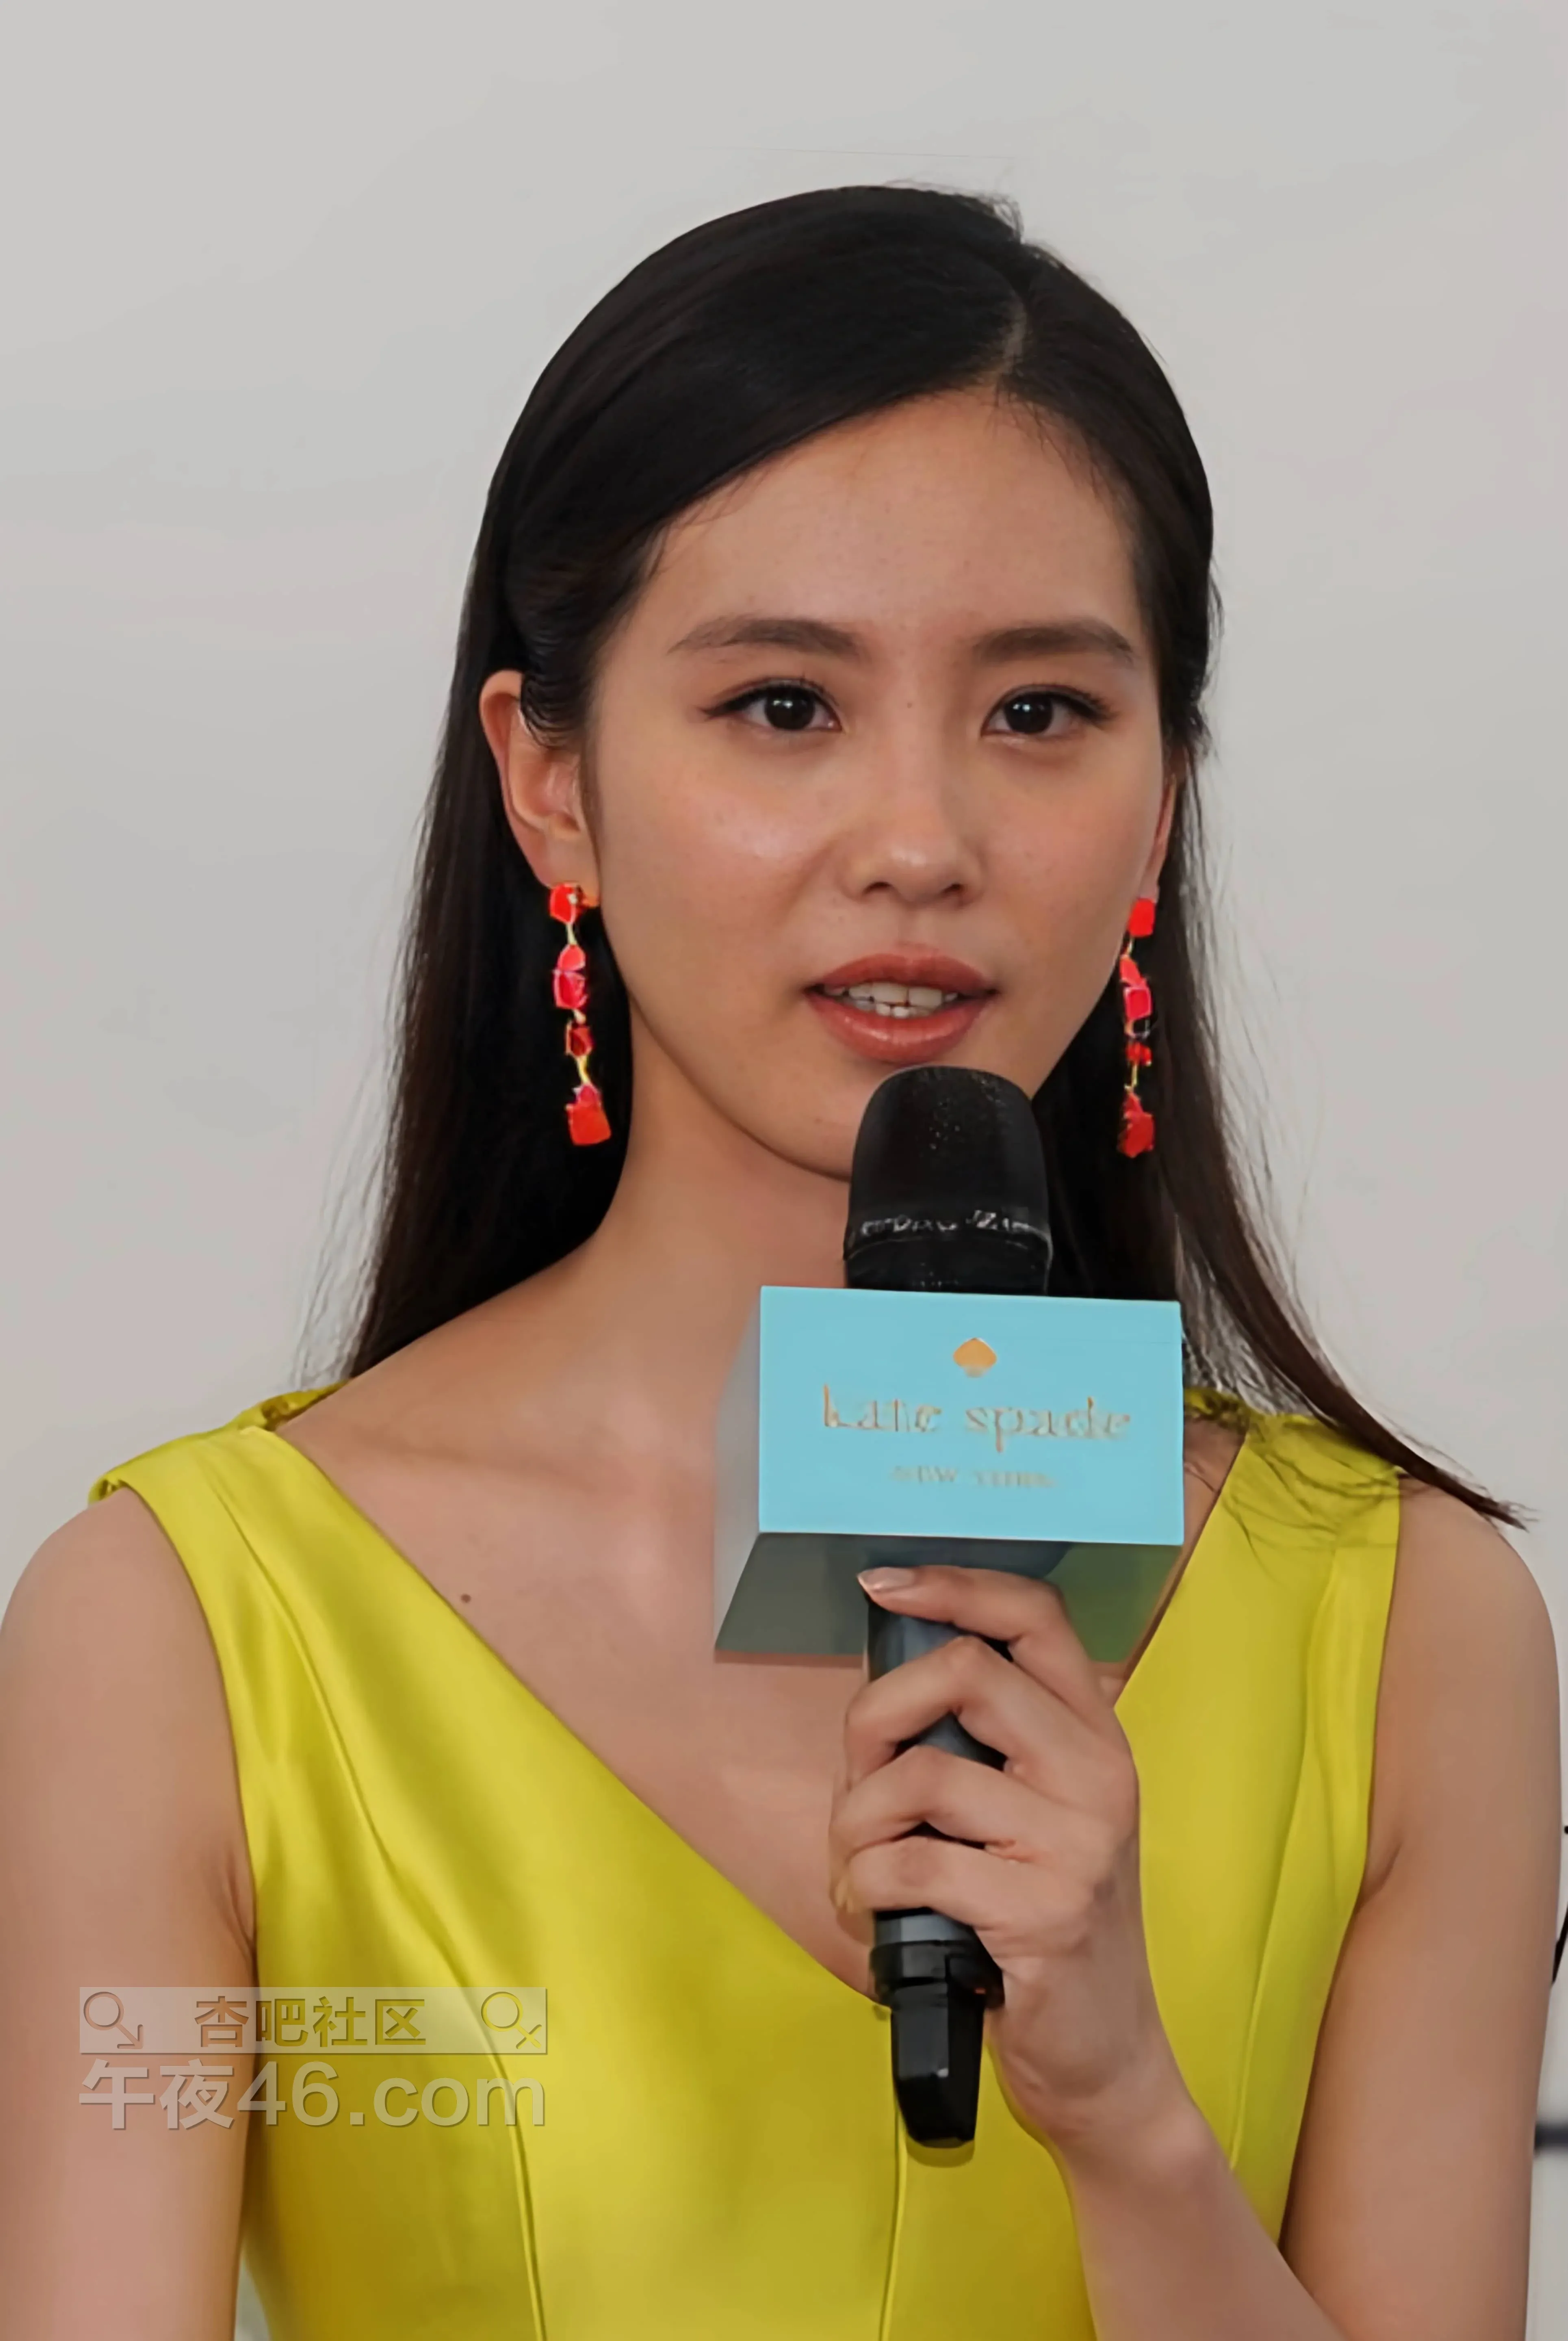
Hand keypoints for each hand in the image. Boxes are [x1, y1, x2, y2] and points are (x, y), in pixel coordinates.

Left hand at [828, 1564, 1190, 2159]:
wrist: (1104, 2055)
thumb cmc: (1040, 1924)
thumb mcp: (1030, 1816)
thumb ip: (978, 1749)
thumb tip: (879, 1698)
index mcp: (1094, 1735)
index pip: (1034, 1616)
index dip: (954, 1584)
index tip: (884, 1584)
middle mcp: (1098, 1773)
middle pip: (964, 1673)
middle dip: (875, 1715)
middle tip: (855, 1776)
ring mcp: (1077, 1842)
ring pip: (922, 1774)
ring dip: (856, 1821)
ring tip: (855, 1863)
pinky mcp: (1044, 1911)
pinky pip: (914, 1862)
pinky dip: (865, 1882)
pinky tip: (869, 1908)